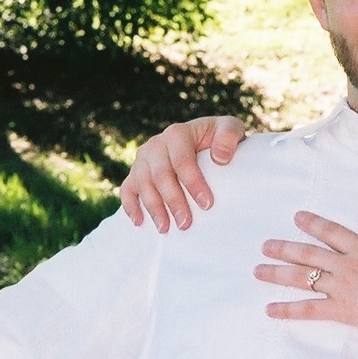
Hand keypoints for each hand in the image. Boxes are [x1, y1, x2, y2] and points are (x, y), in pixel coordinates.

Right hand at [119, 116, 247, 231]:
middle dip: (173, 200)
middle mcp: (156, 144)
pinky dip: (131, 206)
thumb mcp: (230, 129)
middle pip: (160, 174)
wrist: (206, 141)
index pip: (182, 159)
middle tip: (186, 223)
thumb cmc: (219, 139)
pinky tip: (140, 222)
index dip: (193, 182)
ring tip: (165, 229)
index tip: (207, 204)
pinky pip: (127, 190)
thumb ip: (229, 136)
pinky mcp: (135, 173)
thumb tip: (219, 157)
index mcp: (177, 133)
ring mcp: (143, 159)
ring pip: (142, 184)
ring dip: (153, 208)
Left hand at [256, 196, 357, 333]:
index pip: (331, 231)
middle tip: (264, 246)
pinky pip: (310, 310)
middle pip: (308, 254)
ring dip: (278, 274)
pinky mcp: (344, 312)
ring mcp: (344, 289)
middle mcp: (348, 265)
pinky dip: (289, 310)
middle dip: (284, 248)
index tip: (297, 217)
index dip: (312, 223)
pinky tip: (271, 310)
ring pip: (303, 278)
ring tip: (258, 271)